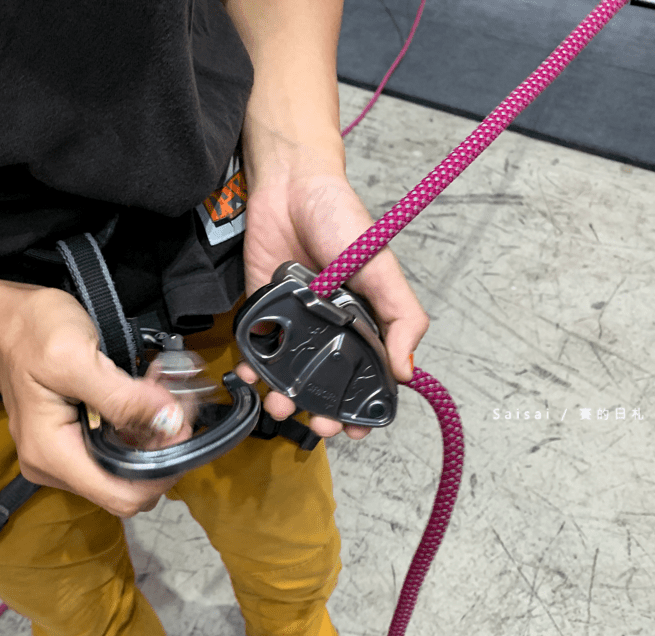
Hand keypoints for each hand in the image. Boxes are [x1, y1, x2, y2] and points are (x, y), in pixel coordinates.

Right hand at [0, 281, 188, 516]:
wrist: (4, 321)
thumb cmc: (30, 332)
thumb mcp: (75, 356)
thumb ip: (123, 396)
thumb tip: (169, 420)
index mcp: (52, 454)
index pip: (122, 497)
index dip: (160, 472)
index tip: (178, 429)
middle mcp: (57, 466)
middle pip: (129, 484)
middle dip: (161, 447)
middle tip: (176, 403)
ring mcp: (65, 455)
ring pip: (129, 466)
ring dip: (154, 433)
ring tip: (161, 391)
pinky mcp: (76, 441)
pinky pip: (119, 447)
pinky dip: (140, 425)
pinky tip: (146, 395)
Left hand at [238, 166, 428, 439]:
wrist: (289, 188)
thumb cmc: (341, 221)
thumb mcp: (381, 269)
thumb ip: (400, 316)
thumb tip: (406, 371)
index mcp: (364, 321)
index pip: (366, 374)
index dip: (363, 404)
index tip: (356, 430)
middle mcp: (328, 328)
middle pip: (324, 382)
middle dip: (320, 409)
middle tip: (316, 423)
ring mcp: (294, 323)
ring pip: (288, 374)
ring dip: (283, 396)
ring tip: (279, 405)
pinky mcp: (262, 311)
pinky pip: (257, 349)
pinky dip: (251, 368)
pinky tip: (249, 378)